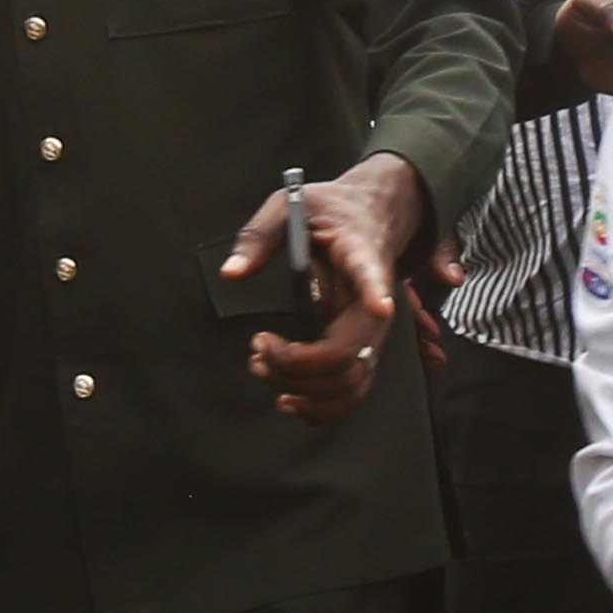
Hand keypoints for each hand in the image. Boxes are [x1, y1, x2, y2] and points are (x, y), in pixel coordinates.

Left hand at [225, 157, 427, 419]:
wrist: (369, 218)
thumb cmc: (328, 211)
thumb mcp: (289, 206)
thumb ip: (258, 237)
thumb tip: (231, 274)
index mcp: (361, 255)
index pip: (373, 275)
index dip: (377, 291)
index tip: (381, 304)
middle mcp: (374, 302)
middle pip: (349, 352)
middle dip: (296, 364)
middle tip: (257, 346)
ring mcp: (372, 330)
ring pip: (351, 381)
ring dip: (304, 391)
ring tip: (261, 369)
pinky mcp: (363, 347)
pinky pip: (352, 390)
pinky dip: (322, 406)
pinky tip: (287, 400)